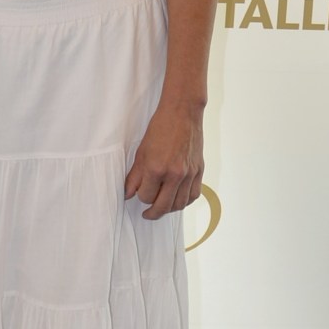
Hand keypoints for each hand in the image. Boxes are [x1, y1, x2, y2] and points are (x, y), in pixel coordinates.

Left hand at [124, 100, 204, 218]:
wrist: (182, 114)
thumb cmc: (159, 129)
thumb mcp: (141, 152)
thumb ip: (134, 176)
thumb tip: (129, 194)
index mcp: (156, 168)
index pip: (146, 196)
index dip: (140, 197)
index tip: (138, 193)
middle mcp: (174, 175)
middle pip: (163, 206)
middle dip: (152, 213)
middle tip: (147, 214)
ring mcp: (189, 174)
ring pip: (179, 204)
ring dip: (169, 209)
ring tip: (161, 207)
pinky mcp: (199, 171)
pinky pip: (193, 196)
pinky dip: (185, 202)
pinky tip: (177, 200)